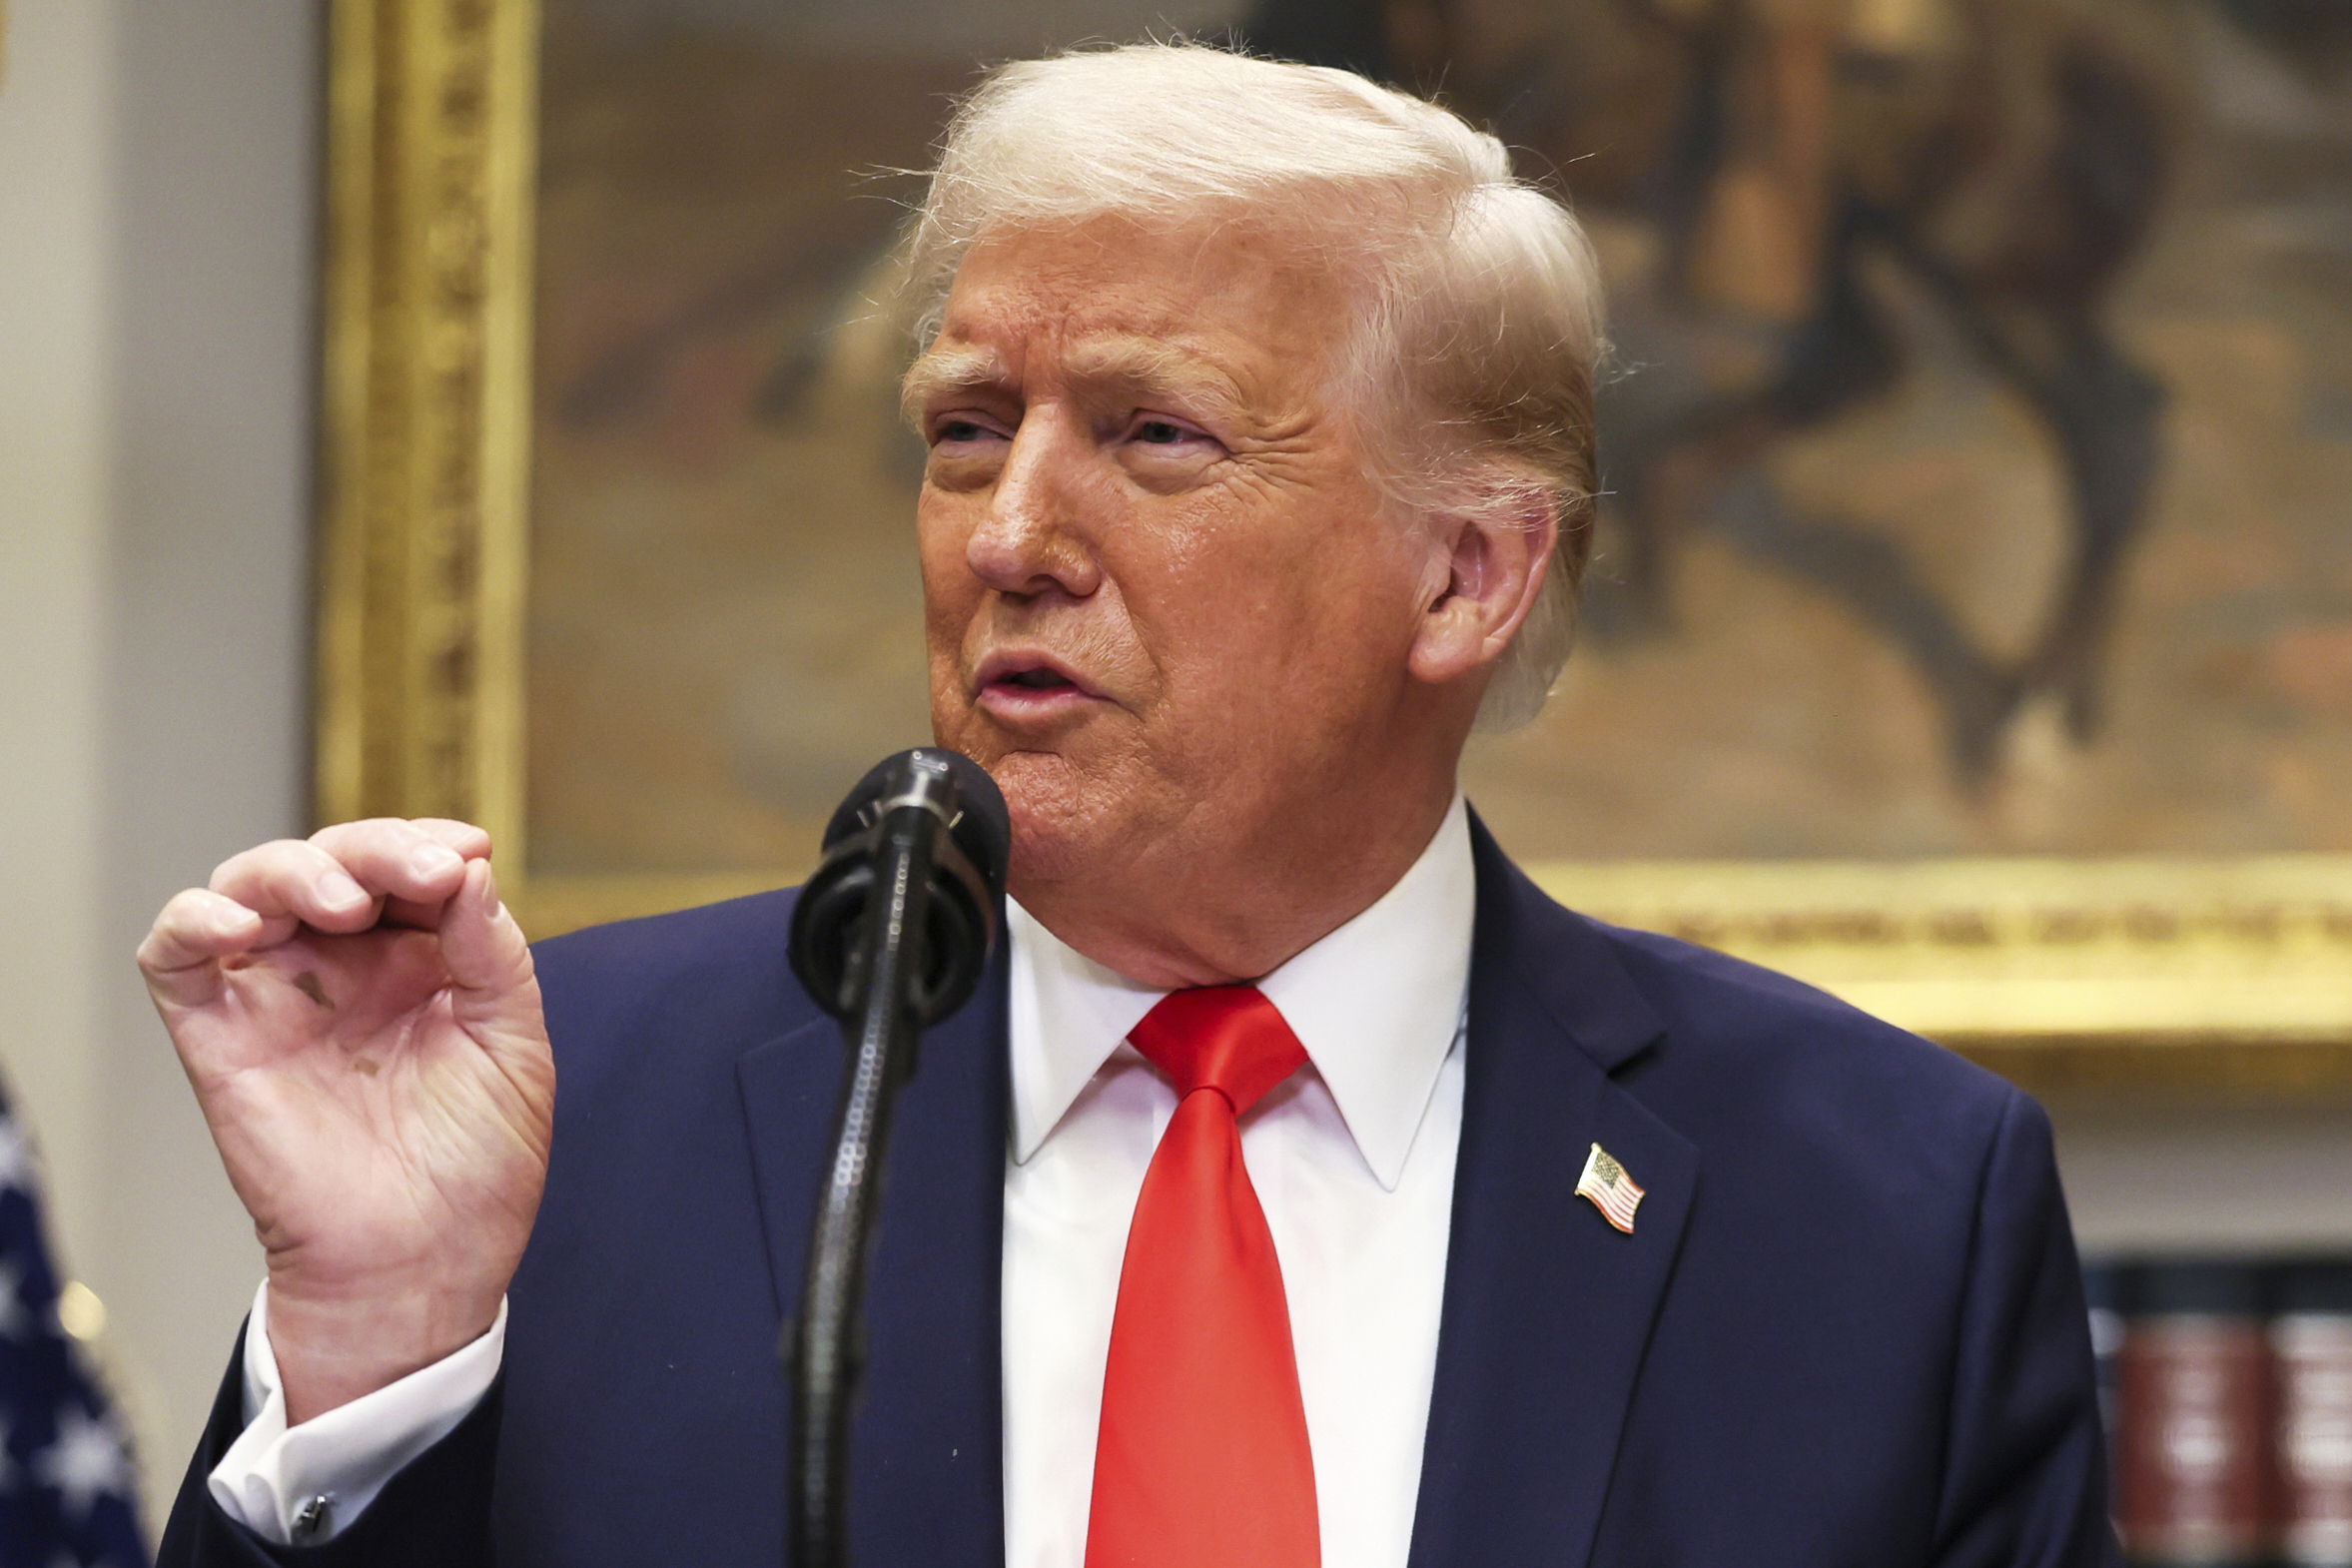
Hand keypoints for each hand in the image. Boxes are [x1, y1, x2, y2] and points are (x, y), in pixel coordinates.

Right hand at [138, 819, 553, 1422]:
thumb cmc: (476, 1166)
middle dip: (376, 848)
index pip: (405, 867)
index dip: (428, 843)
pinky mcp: (219, 1037)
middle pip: (333, 860)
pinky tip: (245, 923)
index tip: (468, 853)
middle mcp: (344, 967)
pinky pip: (175, 956)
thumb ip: (493, 950)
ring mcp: (279, 997)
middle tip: (423, 872)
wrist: (425, 1262)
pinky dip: (194, 919)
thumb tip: (469, 865)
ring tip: (346, 902)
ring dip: (296, 869)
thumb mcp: (512, 1041)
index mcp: (417, 960)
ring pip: (252, 884)